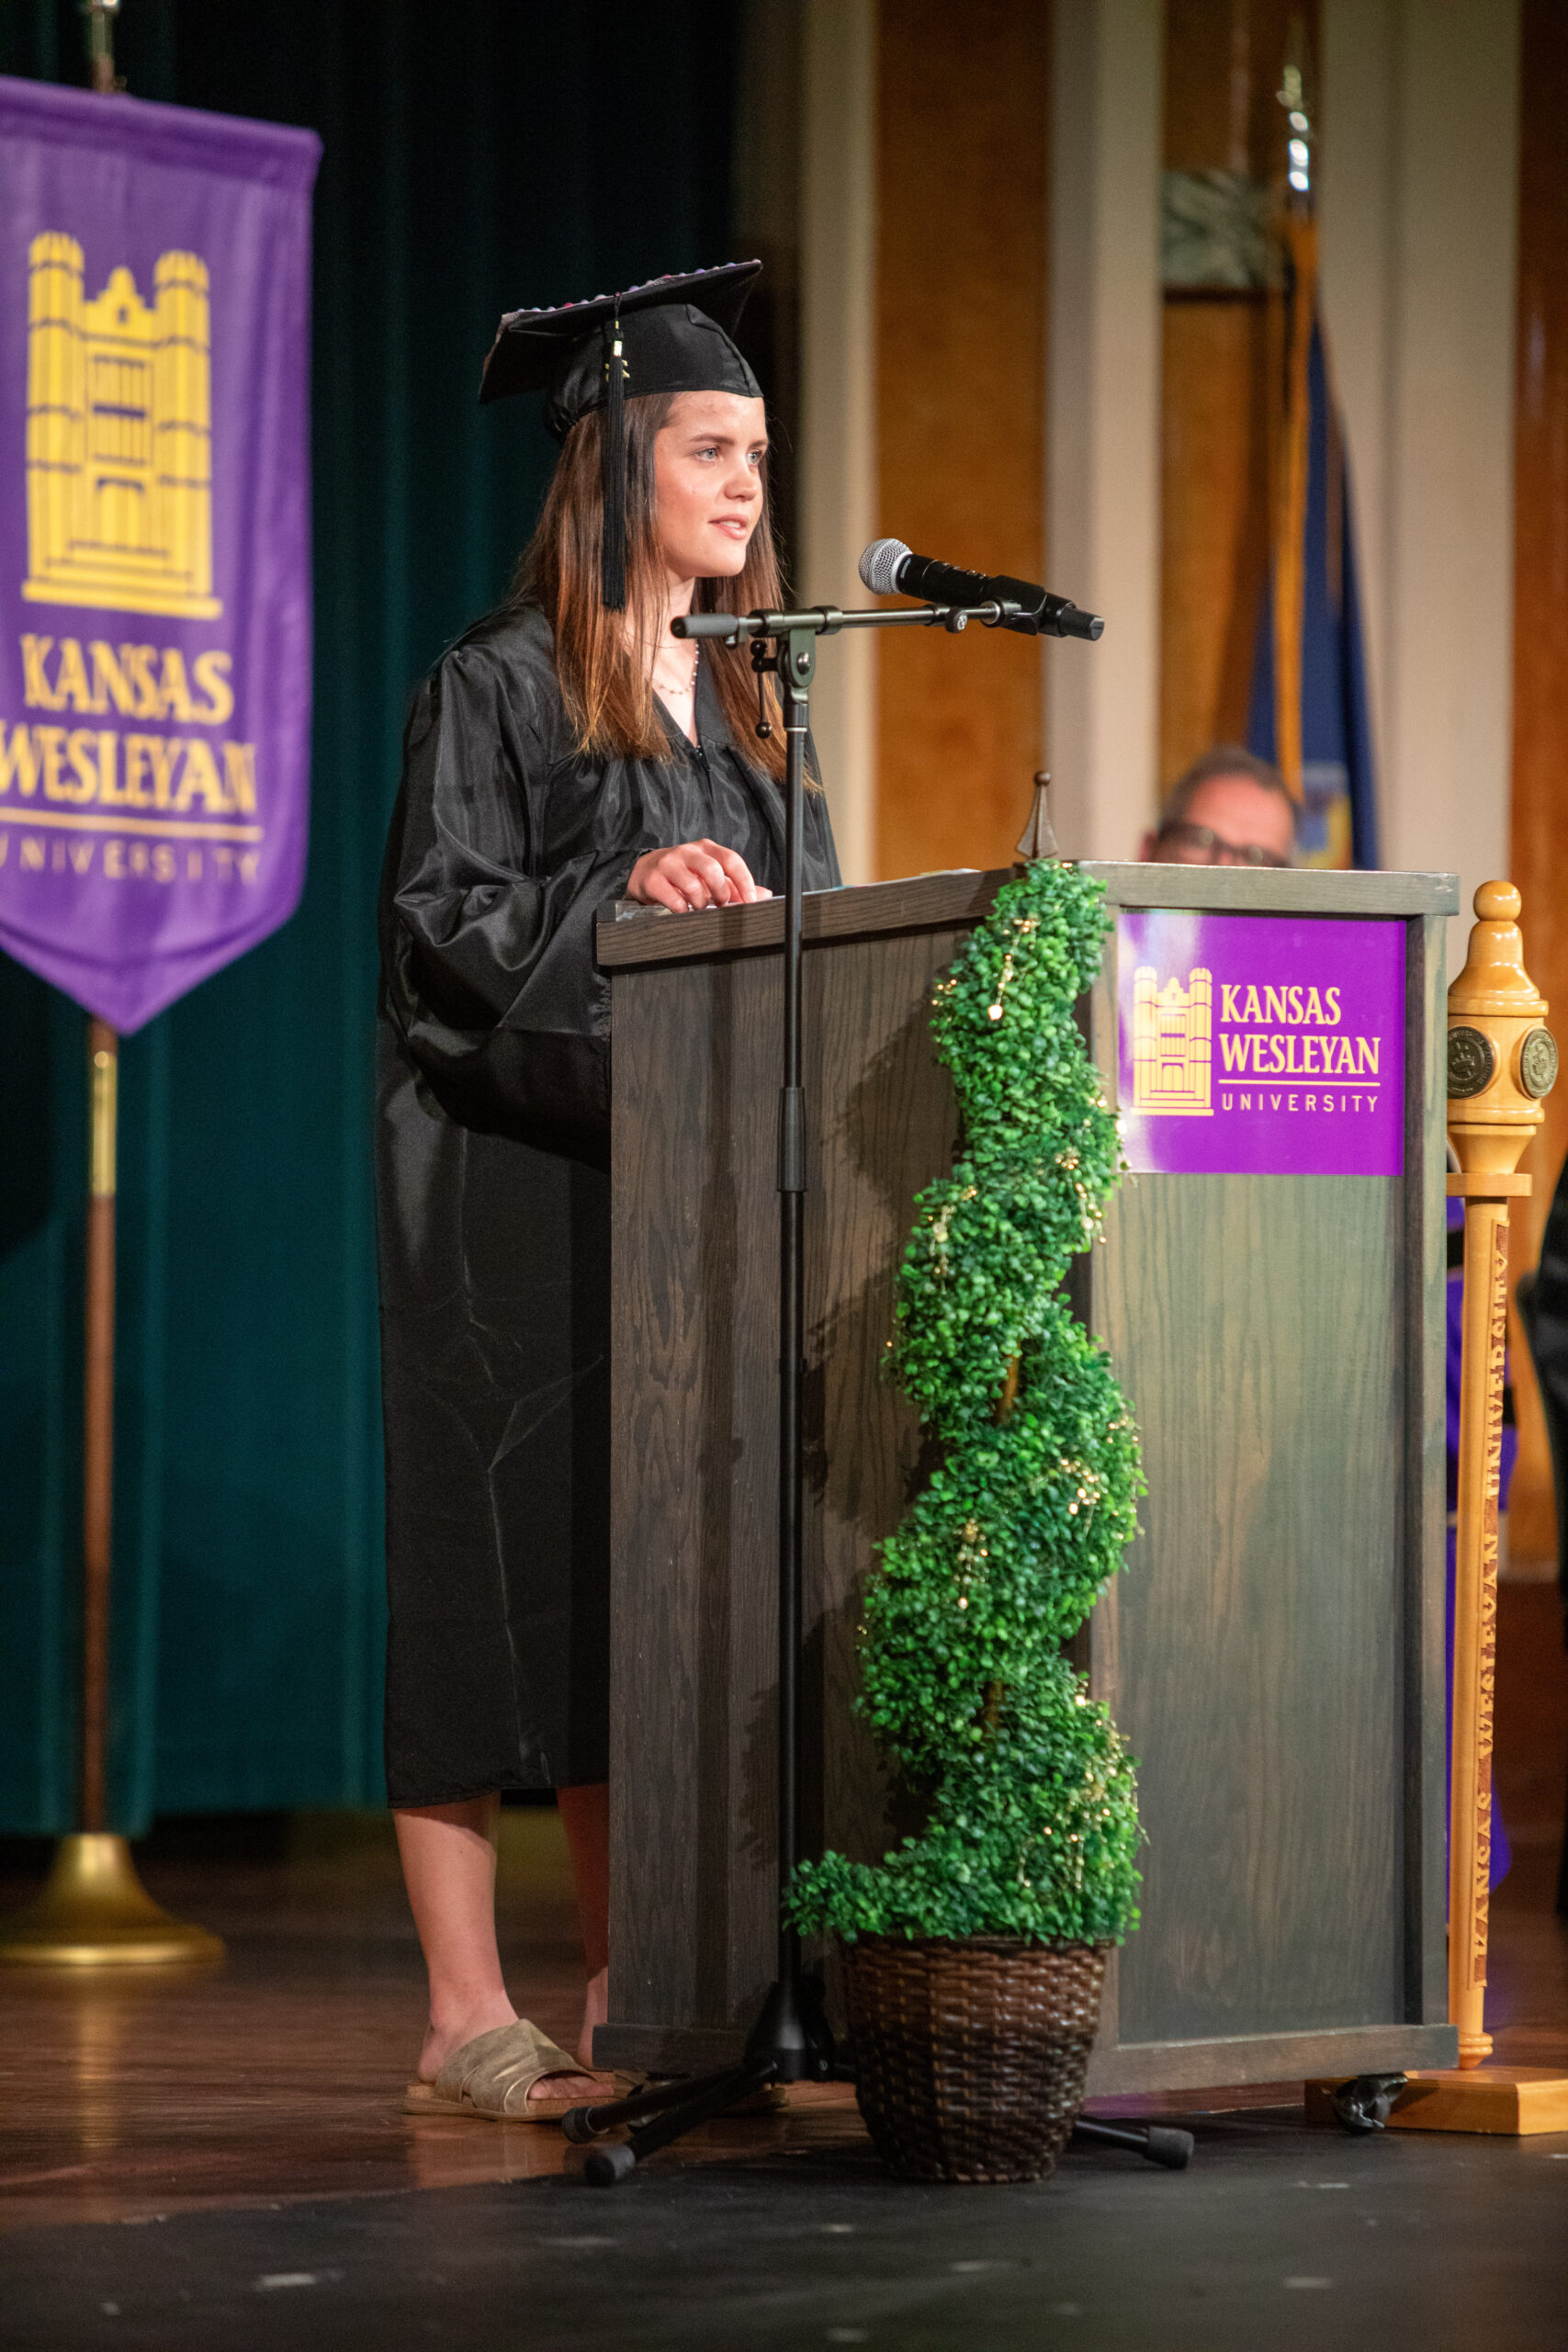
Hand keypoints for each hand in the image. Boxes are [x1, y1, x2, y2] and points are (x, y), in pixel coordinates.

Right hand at [626, 839, 771, 912]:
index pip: (731, 860)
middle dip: (721, 892)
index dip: (744, 882)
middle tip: (721, 905)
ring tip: (699, 906)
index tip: (751, 901)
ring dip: (701, 903)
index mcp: (707, 849)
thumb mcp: (709, 875)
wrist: (645, 872)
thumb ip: (735, 885)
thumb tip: (764, 895)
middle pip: (713, 870)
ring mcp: (669, 864)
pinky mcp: (653, 879)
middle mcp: (688, 852)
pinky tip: (683, 909)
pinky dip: (682, 910)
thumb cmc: (683, 874)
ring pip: (693, 886)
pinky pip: (674, 899)